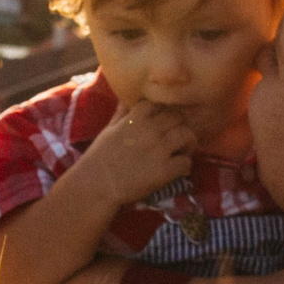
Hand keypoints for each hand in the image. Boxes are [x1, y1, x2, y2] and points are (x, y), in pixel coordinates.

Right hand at [73, 101, 193, 207]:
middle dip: (179, 126)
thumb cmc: (100, 157)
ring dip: (187, 143)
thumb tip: (127, 98)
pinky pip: (186, 162)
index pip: (159, 103)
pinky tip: (177, 170)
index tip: (162, 121)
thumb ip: (122, 113)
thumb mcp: (109, 129)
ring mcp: (159, 150)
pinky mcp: (164, 170)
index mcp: (135, 118)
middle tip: (177, 137)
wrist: (96, 185)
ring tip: (182, 151)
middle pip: (178, 117)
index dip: (163, 112)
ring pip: (187, 136)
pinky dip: (184, 166)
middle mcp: (150, 130)